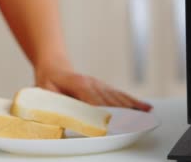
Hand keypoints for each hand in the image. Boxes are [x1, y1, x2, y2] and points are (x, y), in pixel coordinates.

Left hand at [34, 62, 152, 111]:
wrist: (53, 68)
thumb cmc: (48, 82)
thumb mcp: (45, 93)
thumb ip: (52, 105)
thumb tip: (58, 119)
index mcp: (78, 84)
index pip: (93, 100)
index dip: (102, 111)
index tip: (111, 121)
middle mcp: (92, 83)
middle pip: (111, 100)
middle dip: (123, 111)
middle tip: (135, 122)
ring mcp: (99, 84)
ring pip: (118, 97)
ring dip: (132, 106)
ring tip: (145, 113)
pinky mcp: (103, 87)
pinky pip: (120, 95)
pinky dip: (132, 101)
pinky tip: (143, 106)